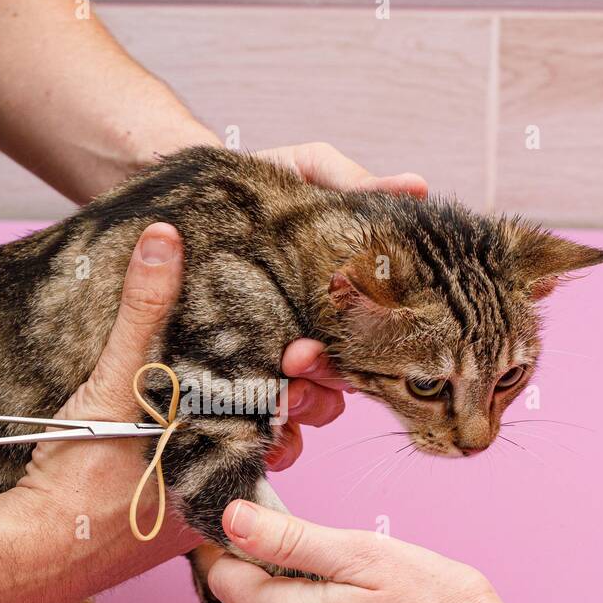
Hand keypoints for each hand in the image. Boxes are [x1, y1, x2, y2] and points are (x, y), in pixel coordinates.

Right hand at [12, 226, 347, 602]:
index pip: (301, 406)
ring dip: (248, 415)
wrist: (36, 552)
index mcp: (237, 456)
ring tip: (229, 379)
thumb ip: (144, 313)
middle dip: (285, 390)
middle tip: (272, 354)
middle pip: (285, 428)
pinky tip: (191, 420)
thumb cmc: (79, 480)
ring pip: (252, 451)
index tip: (293, 345)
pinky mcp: (182, 518)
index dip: (307, 371)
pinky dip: (215, 441)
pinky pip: (218, 470)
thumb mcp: (115, 385)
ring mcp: (210, 504)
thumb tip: (163, 239)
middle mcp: (234, 487)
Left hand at [259, 141, 423, 466]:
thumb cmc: (256, 179)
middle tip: (292, 358)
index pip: (367, 342)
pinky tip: (250, 428)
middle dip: (319, 377)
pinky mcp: (237, 372)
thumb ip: (352, 182)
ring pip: (307, 408)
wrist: (188, 187)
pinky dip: (265, 433)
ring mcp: (276, 357)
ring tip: (270, 386)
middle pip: (338, 383)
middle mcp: (314, 334)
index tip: (313, 346)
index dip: (353, 351)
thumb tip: (414, 185)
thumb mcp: (306, 168)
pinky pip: (262, 424)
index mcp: (339, 300)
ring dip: (294, 405)